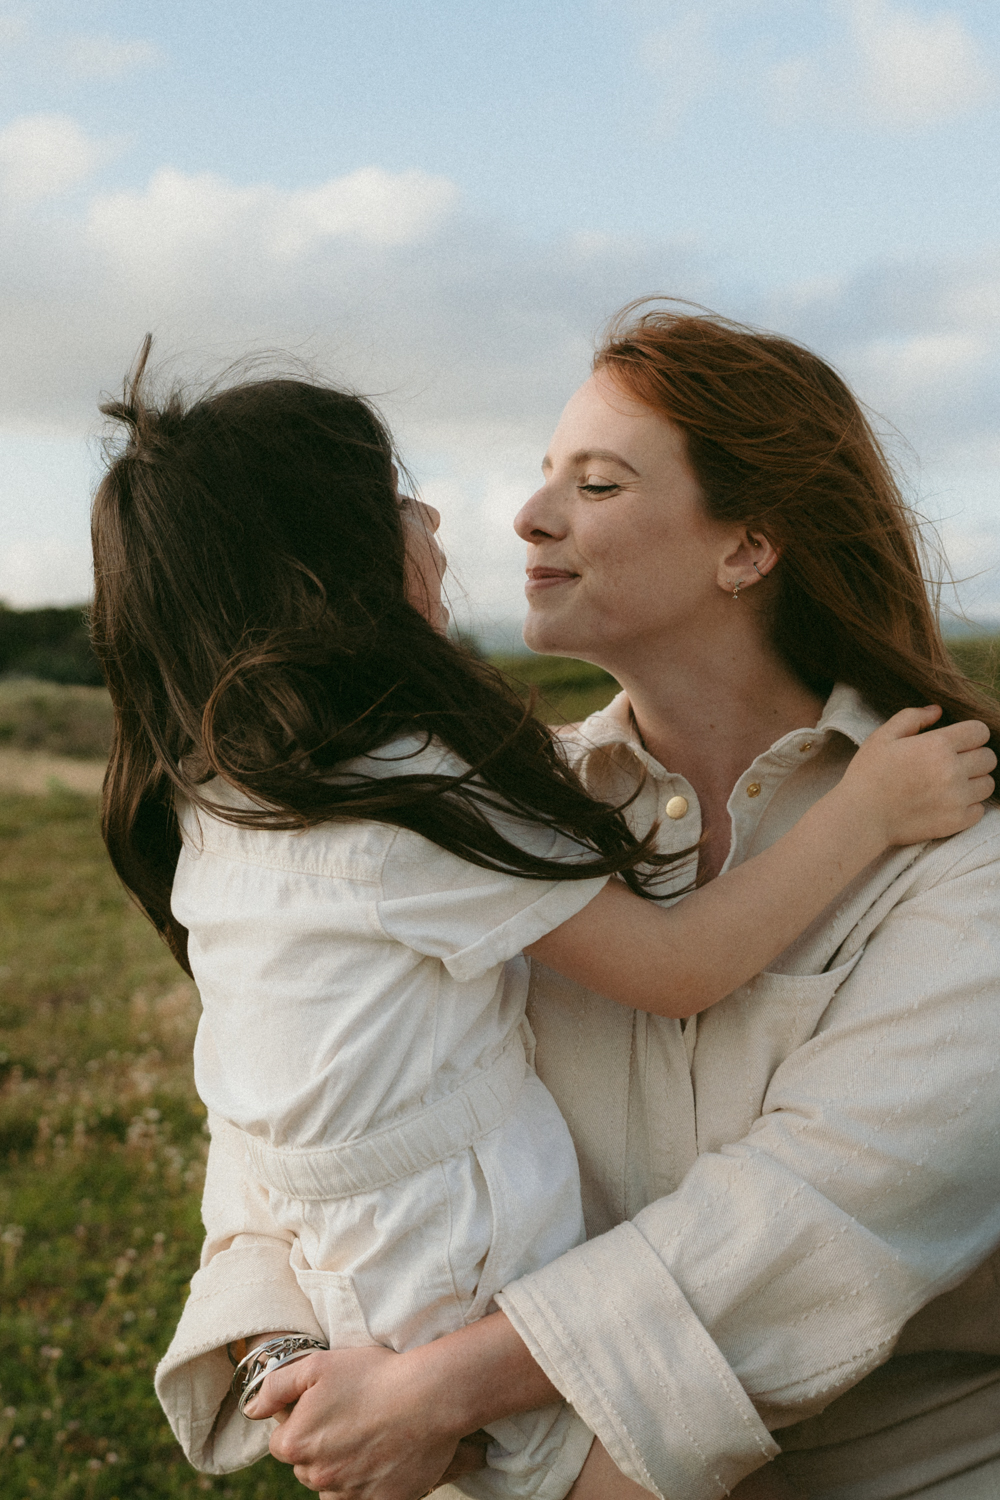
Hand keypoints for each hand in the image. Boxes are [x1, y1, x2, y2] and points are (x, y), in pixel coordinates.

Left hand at [244, 1345, 464, 1498]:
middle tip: (351, 1418)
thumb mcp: (318, 1365)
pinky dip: (367, 1485)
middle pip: (307, 1467)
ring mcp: (349, 1495)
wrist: (428, 1398)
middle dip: (322, 1447)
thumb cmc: (373, 1376)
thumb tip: (252, 1410)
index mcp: (296, 1444)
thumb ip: (276, 1387)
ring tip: (368, 1439)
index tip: (327, 1407)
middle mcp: (317, 1477)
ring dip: (342, 1470)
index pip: (283, 1442)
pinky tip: (383, 1458)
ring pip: (332, 1487)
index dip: (302, 1422)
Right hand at [838, 707, 994, 846]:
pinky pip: (980, 809)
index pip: (980, 732)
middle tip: (953, 763)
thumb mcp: (883, 737)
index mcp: (937, 745)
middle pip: (989, 757)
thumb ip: (912, 718)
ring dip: (974, 781)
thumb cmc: (868, 774)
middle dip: (974, 756)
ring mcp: (957, 798)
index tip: (959, 741)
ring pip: (988, 783)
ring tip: (952, 783)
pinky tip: (949, 802)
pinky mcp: (956, 821)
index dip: (971, 734)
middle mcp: (952, 770)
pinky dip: (969, 805)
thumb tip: (937, 711)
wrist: (861, 817)